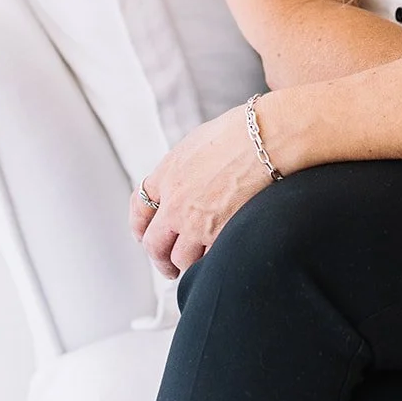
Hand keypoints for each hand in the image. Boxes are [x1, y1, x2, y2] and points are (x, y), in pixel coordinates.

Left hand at [128, 103, 275, 279]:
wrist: (262, 141)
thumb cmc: (237, 133)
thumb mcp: (195, 143)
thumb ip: (182, 169)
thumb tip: (183, 183)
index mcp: (166, 175)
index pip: (139, 208)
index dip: (139, 226)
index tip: (143, 236)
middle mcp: (175, 203)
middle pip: (154, 244)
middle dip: (160, 260)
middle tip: (168, 267)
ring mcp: (196, 223)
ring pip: (181, 260)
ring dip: (187, 265)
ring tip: (196, 265)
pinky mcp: (220, 235)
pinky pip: (208, 260)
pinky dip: (212, 261)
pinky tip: (219, 257)